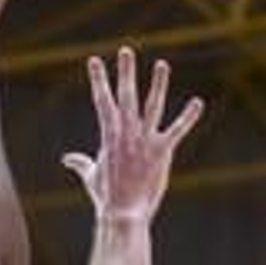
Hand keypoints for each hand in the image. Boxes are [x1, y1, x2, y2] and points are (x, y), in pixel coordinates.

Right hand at [62, 48, 202, 222]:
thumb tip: (67, 159)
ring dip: (158, 84)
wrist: (123, 214)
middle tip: (126, 50)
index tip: (94, 60)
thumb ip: (80, 163)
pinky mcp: (161, 152)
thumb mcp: (91, 176)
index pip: (101, 101)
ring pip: (151, 106)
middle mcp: (126, 134)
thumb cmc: (106, 198)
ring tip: (162, 65)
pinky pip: (177, 131)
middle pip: (125, 96)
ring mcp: (144, 141)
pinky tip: (198, 102)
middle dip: (125, 72)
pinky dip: (188, 117)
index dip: (98, 79)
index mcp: (108, 135)